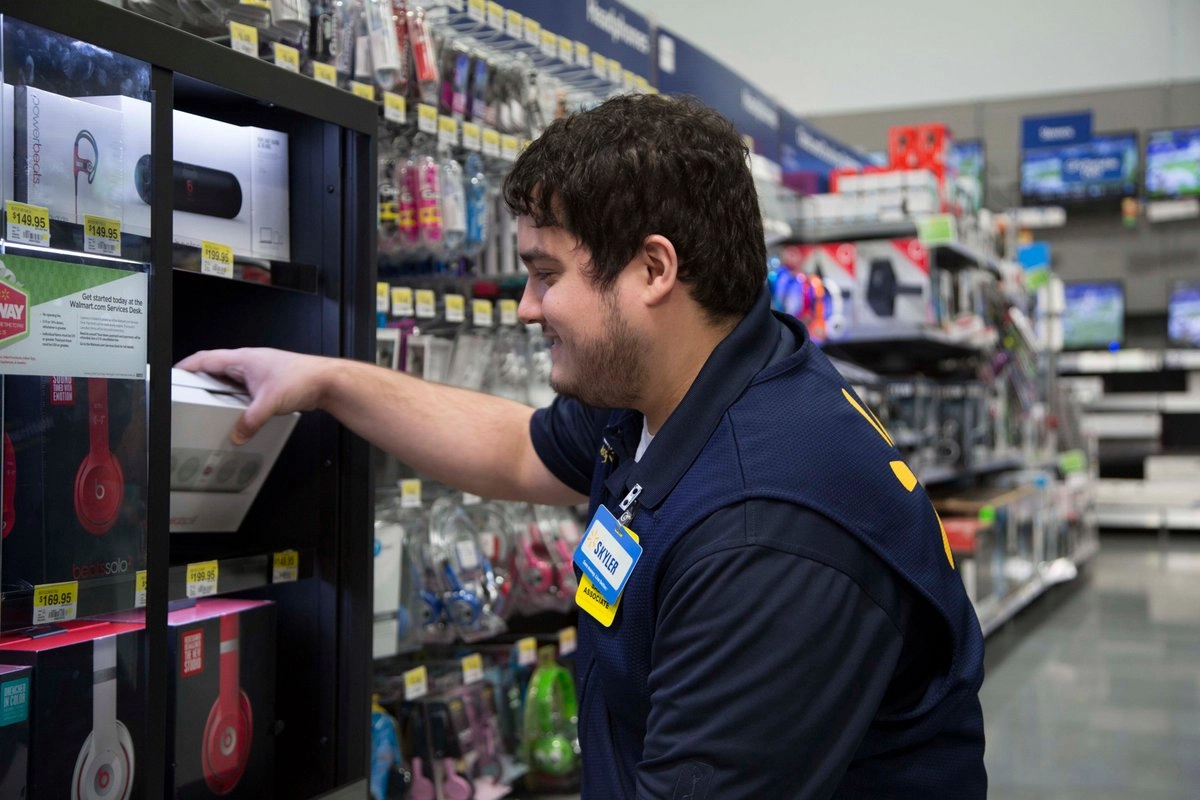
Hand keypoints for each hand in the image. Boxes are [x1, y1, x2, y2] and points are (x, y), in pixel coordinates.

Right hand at [176, 348, 330, 444]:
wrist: (327, 381)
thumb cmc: (304, 378)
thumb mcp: (270, 403)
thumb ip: (250, 421)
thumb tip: (237, 434)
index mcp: (243, 359)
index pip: (205, 359)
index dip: (186, 367)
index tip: (173, 375)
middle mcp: (250, 363)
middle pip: (216, 369)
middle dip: (200, 381)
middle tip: (186, 393)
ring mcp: (259, 372)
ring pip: (231, 380)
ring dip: (220, 391)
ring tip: (209, 404)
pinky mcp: (268, 383)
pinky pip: (244, 390)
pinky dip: (236, 399)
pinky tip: (237, 410)